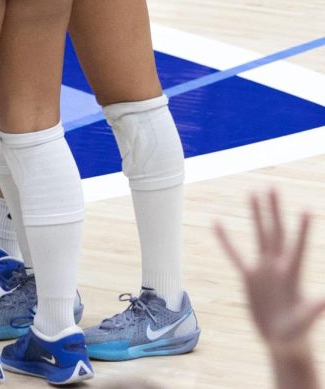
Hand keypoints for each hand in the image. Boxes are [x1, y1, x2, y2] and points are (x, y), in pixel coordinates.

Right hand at [215, 189, 324, 349]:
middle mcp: (277, 267)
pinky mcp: (248, 277)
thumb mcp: (303, 323)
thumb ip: (312, 311)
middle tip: (272, 187)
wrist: (282, 341)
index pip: (297, 247)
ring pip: (258, 236)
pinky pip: (234, 254)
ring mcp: (263, 270)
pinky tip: (216, 223)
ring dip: (255, 215)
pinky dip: (225, 240)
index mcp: (292, 276)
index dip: (302, 230)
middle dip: (274, 210)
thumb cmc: (296, 334)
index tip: (306, 209)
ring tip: (251, 193)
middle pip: (275, 232)